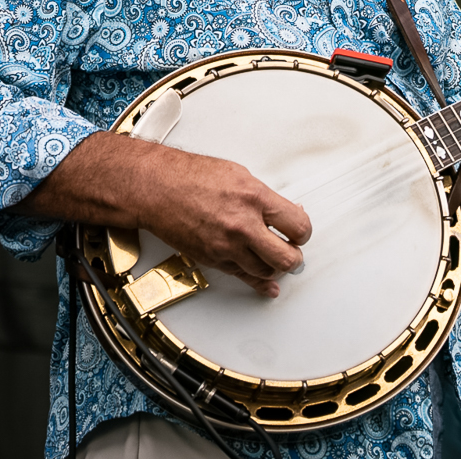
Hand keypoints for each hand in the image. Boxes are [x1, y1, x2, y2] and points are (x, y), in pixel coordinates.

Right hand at [140, 146, 312, 297]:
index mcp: (255, 198)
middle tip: (293, 251)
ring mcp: (227, 246)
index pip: (299, 226)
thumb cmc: (191, 176)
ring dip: (275, 267)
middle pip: (287, 258)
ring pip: (267, 271)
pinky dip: (258, 283)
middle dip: (295, 257)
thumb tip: (284, 211)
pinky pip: (243, 277)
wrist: (157, 188)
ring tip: (275, 258)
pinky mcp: (213, 259)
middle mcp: (243, 226)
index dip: (304, 232)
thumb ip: (265, 197)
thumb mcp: (239, 175)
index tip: (300, 232)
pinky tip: (267, 286)